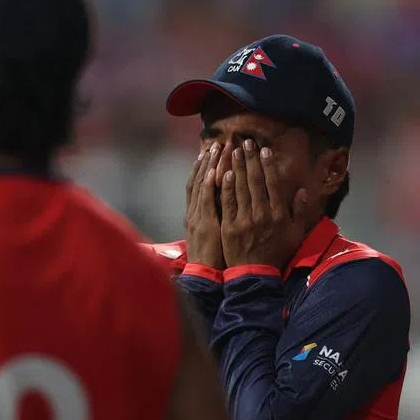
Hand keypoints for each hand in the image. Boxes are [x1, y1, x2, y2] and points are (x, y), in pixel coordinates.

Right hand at [184, 143, 228, 269]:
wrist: (204, 276)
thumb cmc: (212, 256)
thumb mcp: (210, 233)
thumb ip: (215, 215)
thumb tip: (225, 200)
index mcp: (196, 213)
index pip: (199, 184)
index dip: (205, 166)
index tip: (212, 150)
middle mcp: (194, 211)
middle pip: (199, 180)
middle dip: (208, 161)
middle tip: (217, 143)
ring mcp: (197, 217)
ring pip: (201, 186)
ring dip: (209, 166)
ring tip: (217, 149)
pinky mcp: (204, 225)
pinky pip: (206, 201)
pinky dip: (208, 185)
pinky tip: (215, 172)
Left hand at [220, 140, 308, 269]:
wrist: (255, 274)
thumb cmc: (277, 253)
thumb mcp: (295, 234)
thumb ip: (299, 212)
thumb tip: (303, 191)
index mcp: (279, 215)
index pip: (273, 184)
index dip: (268, 165)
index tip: (263, 150)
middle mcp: (262, 214)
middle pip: (255, 181)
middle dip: (250, 159)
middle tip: (245, 142)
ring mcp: (245, 220)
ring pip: (240, 188)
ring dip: (237, 167)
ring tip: (233, 151)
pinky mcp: (230, 226)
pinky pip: (228, 202)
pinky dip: (226, 187)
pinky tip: (224, 173)